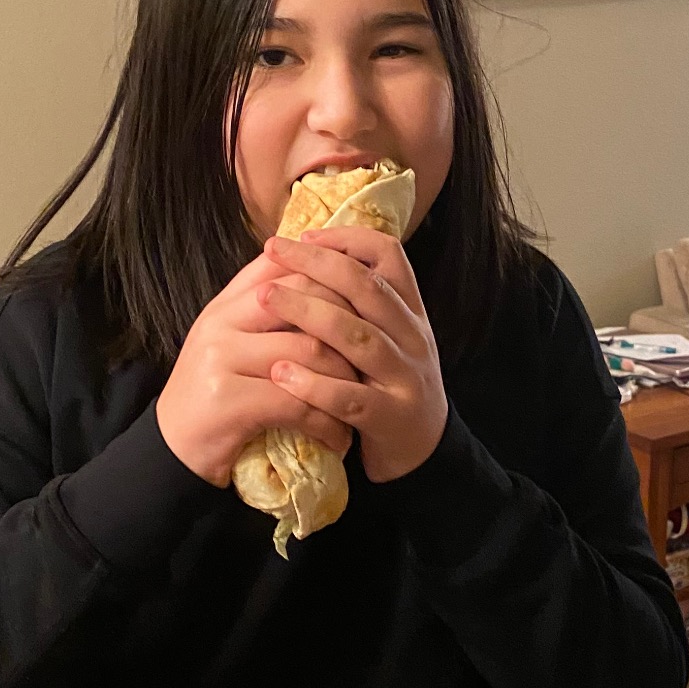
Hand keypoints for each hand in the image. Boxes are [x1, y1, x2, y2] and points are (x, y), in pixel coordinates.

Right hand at [156, 251, 358, 485]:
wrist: (171, 453)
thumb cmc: (214, 398)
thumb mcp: (234, 345)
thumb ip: (267, 314)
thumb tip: (320, 278)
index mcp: (225, 304)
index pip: (284, 267)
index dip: (331, 276)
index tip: (365, 303)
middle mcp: (220, 322)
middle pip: (303, 299)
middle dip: (348, 325)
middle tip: (375, 350)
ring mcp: (221, 358)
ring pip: (309, 350)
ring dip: (345, 379)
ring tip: (361, 398)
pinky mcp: (228, 400)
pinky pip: (297, 401)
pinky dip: (326, 422)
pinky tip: (339, 436)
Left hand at [258, 227, 447, 482]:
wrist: (423, 452)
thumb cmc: (387, 385)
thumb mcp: (385, 337)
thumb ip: (356, 304)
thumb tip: (304, 255)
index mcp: (410, 312)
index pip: (390, 257)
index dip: (348, 239)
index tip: (305, 235)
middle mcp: (413, 338)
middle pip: (367, 289)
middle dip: (317, 264)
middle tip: (273, 251)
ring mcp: (405, 379)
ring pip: (358, 338)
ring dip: (309, 314)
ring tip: (265, 299)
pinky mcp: (391, 419)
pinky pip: (351, 398)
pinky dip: (315, 384)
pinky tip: (281, 373)